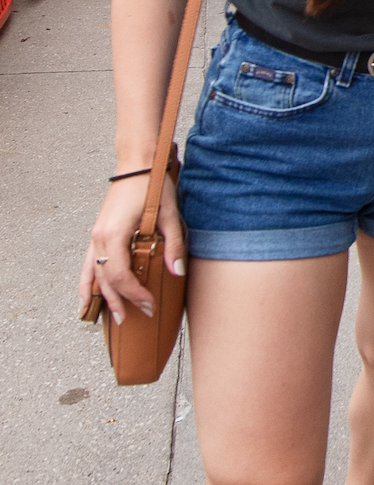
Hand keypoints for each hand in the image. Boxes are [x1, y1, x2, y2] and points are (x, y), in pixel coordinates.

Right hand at [83, 174, 184, 325]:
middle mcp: (99, 238)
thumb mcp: (170, 215)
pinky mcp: (97, 233)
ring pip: (90, 274)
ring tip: (110, 318)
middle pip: (104, 279)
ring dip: (100, 297)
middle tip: (134, 318)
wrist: (136, 166)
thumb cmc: (153, 187)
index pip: (121, 276)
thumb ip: (172, 245)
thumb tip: (177, 272)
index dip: (134, 294)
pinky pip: (87, 264)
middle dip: (119, 301)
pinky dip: (86, 282)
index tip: (150, 305)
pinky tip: (88, 297)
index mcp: (114, 235)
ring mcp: (94, 236)